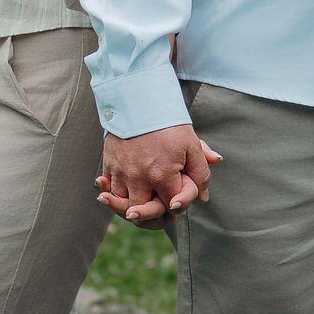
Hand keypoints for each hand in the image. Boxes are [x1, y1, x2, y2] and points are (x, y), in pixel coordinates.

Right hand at [96, 124, 219, 226]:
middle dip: (154, 216)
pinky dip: (112, 195)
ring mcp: (121, 172)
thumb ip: (201, 172)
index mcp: (162, 176)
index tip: (178, 201)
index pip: (171, 206)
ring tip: (141, 208)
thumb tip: (204, 198)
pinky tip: (120, 194)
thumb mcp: (191, 144)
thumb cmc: (168, 121)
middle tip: (161, 214)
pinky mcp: (109, 164)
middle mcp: (139, 178)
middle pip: (144, 214)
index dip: (178, 206)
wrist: (138, 97)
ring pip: (124, 205)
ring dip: (133, 209)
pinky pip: (109, 190)